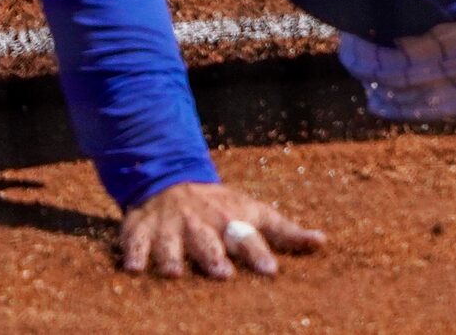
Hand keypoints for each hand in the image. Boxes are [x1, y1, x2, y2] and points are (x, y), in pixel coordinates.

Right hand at [119, 180, 325, 280]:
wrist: (172, 181)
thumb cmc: (222, 207)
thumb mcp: (254, 212)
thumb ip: (285, 232)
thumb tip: (322, 242)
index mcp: (230, 220)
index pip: (248, 237)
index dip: (259, 254)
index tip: (271, 271)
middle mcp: (201, 223)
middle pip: (208, 242)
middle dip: (215, 257)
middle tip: (223, 273)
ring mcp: (170, 226)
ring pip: (170, 243)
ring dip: (171, 257)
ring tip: (173, 274)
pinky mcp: (140, 229)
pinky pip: (134, 241)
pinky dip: (132, 253)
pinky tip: (132, 269)